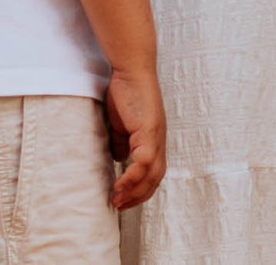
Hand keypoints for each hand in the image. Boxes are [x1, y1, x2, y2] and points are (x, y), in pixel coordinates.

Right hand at [104, 66, 165, 209]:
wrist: (131, 69)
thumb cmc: (126, 92)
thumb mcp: (121, 123)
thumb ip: (122, 142)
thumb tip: (120, 159)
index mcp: (153, 140)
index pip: (153, 172)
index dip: (140, 188)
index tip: (123, 198)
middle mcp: (158, 141)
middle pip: (155, 178)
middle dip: (138, 196)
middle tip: (119, 206)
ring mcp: (156, 137)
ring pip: (151, 173)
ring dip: (134, 190)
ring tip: (117, 200)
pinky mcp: (149, 131)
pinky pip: (144, 161)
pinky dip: (133, 176)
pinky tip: (120, 184)